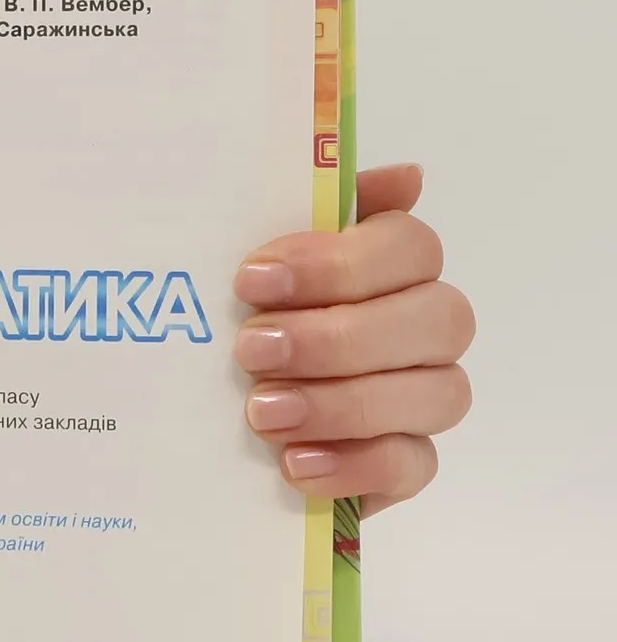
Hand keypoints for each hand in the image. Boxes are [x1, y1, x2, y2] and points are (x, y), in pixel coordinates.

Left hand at [234, 163, 473, 514]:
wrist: (205, 419)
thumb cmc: (240, 320)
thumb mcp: (254, 265)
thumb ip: (312, 208)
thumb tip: (406, 176)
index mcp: (392, 266)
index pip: (410, 246)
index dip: (337, 263)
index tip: (251, 281)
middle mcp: (424, 327)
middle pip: (436, 319)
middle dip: (338, 337)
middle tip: (252, 351)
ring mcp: (424, 397)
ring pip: (436, 393)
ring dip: (344, 403)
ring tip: (262, 413)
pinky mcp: (405, 464)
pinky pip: (414, 465)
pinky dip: (356, 465)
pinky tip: (295, 464)